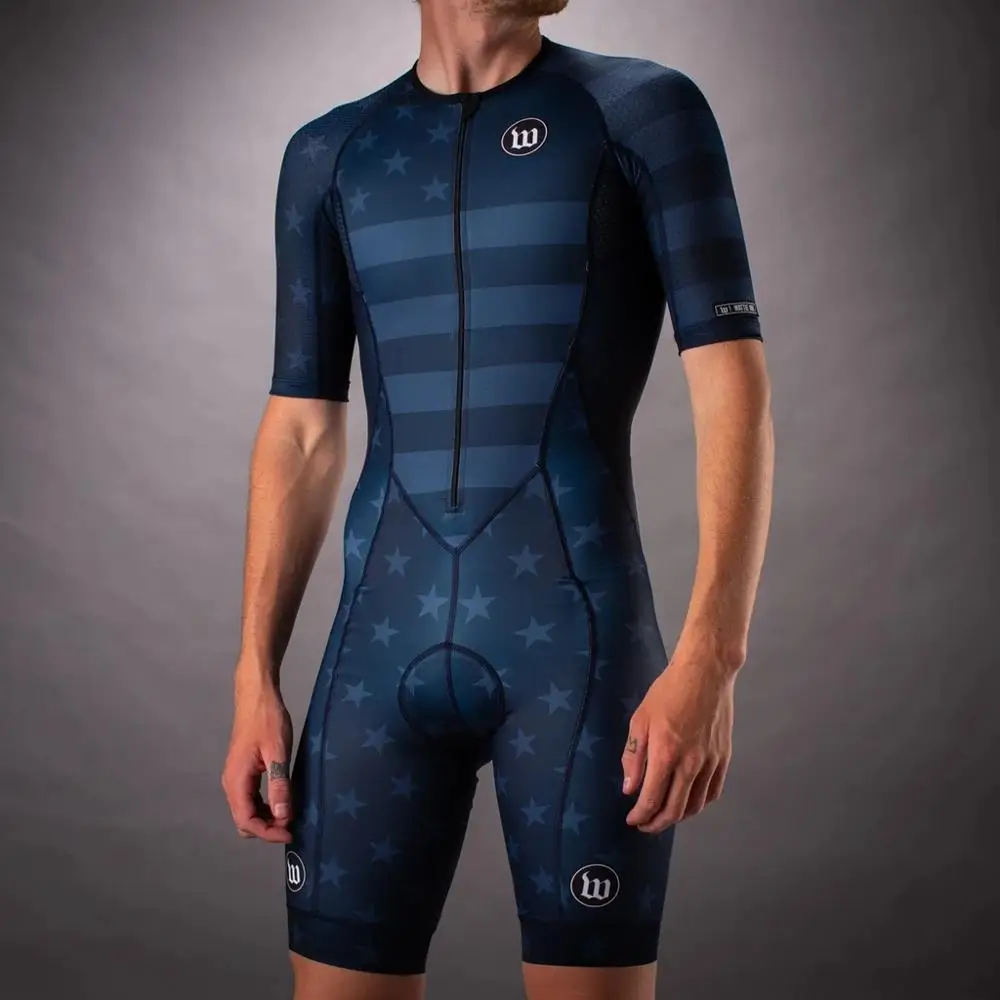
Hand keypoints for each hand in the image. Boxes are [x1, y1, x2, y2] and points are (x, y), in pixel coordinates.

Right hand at [221, 671, 293, 843]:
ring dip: (266, 818)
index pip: (246, 820)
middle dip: (266, 828)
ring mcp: (236, 777)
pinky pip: (250, 798)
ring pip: (246, 810)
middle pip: (244, 819)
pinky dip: (264, 806)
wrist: (256, 696)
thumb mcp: (278, 752)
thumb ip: (279, 784)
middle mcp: (231, 783)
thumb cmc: (267, 720)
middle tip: (292, 825)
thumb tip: (283, 817)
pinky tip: (282, 801)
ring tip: (290, 815)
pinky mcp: (243, 771)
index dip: (267, 832)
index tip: (290, 833)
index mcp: (236, 780)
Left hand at [622, 660, 734, 833]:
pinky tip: (689, 801)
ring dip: (678, 816)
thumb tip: (630, 789)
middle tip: (645, 824)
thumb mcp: (640, 720)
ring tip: (664, 815)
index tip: (632, 820)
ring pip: (696, 805)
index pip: (652, 799)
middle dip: (656, 823)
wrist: (705, 674)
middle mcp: (690, 764)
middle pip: (674, 810)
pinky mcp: (724, 758)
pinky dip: (699, 803)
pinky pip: (713, 792)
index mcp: (665, 754)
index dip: (640, 816)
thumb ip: (633, 757)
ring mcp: (710, 763)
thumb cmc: (668, 692)